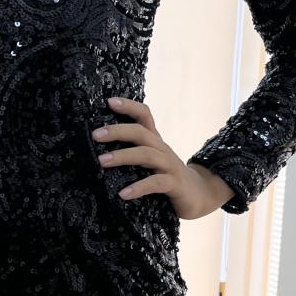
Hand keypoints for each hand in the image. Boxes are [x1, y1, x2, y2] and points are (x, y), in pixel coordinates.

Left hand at [92, 96, 234, 219]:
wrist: (200, 195)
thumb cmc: (168, 177)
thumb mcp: (151, 162)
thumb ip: (133, 155)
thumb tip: (99, 153)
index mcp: (155, 141)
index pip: (145, 115)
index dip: (129, 106)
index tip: (110, 101)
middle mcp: (162, 149)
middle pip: (141, 133)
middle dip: (118, 131)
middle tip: (96, 135)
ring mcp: (170, 166)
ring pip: (146, 155)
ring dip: (123, 156)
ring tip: (102, 162)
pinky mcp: (175, 184)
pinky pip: (155, 183)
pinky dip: (139, 188)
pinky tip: (123, 194)